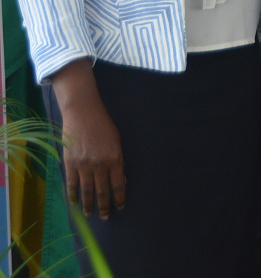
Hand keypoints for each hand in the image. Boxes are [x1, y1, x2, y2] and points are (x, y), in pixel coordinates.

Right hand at [60, 94, 125, 219]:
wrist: (83, 113)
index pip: (118, 184)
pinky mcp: (70, 163)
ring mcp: (84, 165)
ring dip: (89, 204)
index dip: (119, 198)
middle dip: (105, 206)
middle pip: (103, 191)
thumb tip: (121, 180)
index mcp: (115, 159)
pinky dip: (74, 195)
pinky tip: (76, 203)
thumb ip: (118, 161)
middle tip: (106, 217)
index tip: (121, 207)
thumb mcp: (117, 142)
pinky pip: (72, 183)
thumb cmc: (104, 125)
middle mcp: (100, 164)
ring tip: (91, 214)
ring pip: (87, 190)